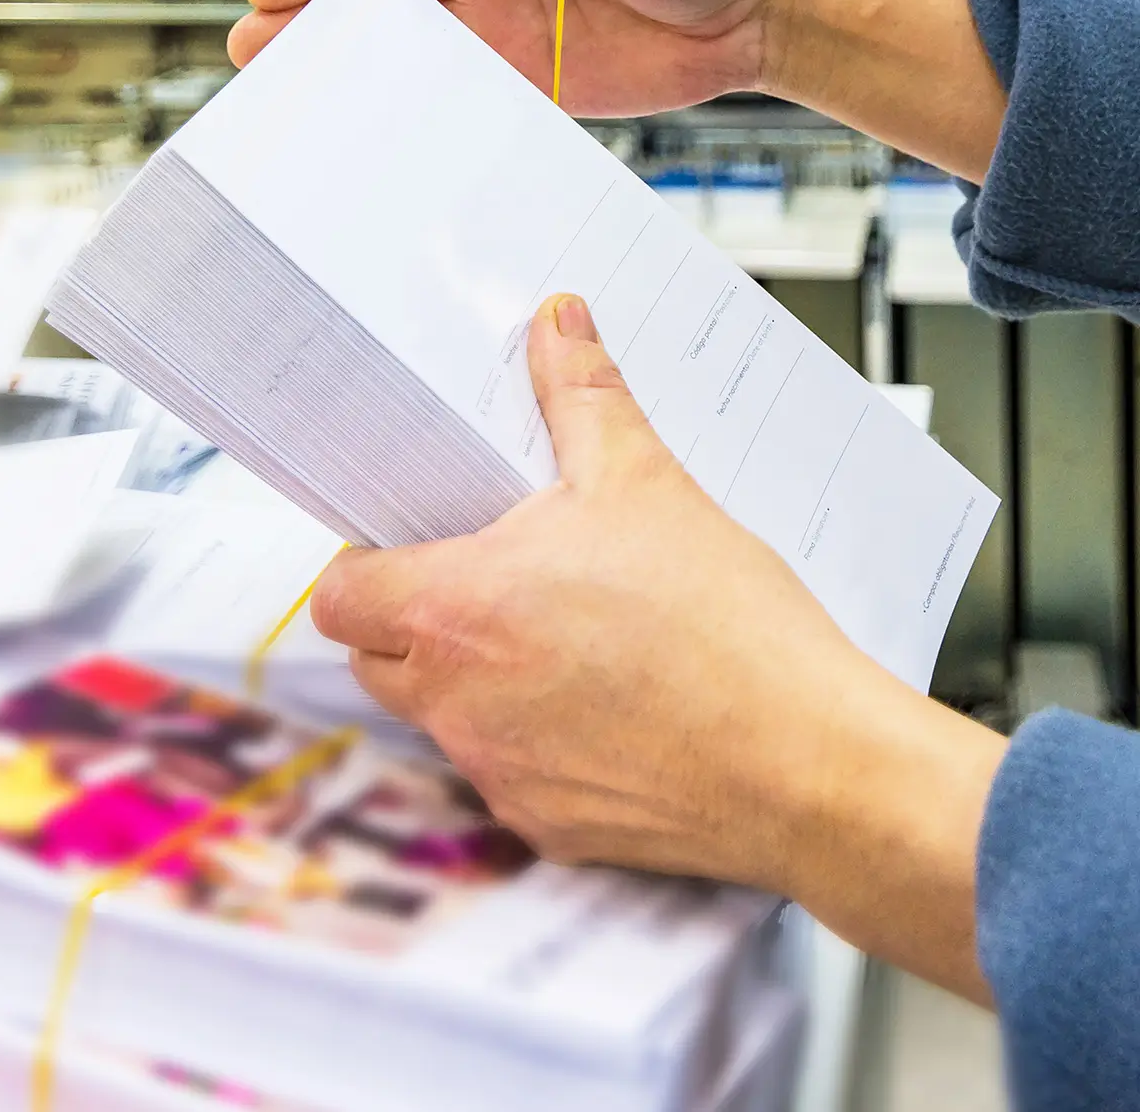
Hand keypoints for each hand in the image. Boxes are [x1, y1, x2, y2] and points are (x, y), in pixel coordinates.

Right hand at [229, 0, 784, 115]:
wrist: (755, 11)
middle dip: (316, 12)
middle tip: (250, 43)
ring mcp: (504, 19)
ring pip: (407, 39)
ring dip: (347, 60)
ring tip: (281, 83)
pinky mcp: (529, 75)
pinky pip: (455, 89)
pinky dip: (409, 104)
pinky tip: (364, 123)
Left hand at [312, 293, 1004, 999]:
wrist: (809, 763)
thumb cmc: (726, 628)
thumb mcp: (646, 480)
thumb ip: (583, 393)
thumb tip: (556, 324)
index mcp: (458, 611)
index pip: (340, 595)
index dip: (366, 561)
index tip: (417, 538)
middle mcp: (458, 704)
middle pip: (375, 659)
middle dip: (411, 618)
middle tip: (490, 575)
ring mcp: (499, 774)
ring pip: (442, 718)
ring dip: (475, 676)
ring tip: (566, 632)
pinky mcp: (549, 826)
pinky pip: (508, 774)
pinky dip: (536, 738)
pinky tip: (610, 701)